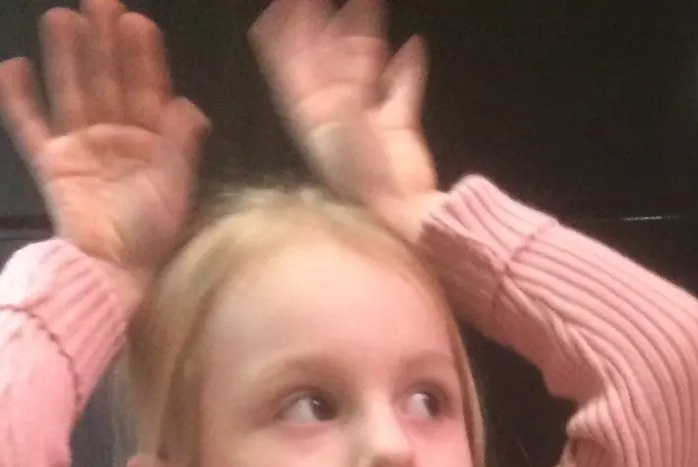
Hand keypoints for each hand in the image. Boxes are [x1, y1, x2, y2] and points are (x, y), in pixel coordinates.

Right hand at [0, 0, 208, 297]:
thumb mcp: (176, 186)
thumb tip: (189, 105)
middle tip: (99, 2)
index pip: (146, 90)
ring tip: (60, 18)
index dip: (142, 58)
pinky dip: (17, 99)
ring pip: (70, 92)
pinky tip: (11, 67)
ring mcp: (80, 150)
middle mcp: (113, 141)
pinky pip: (29, 126)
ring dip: (65, 56)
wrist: (111, 272)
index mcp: (149, 145)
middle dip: (103, 43)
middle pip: (106, 81)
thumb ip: (181, 142)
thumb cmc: (148, 234)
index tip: (138, 23)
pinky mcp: (51, 165)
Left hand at [249, 0, 440, 240]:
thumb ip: (344, 78)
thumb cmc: (361, 173)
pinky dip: (407, 70)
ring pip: (363, 70)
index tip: (285, 2)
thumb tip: (347, 38)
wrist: (400, 213)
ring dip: (364, 38)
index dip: (286, 32)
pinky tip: (412, 47)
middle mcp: (335, 114)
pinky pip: (401, 90)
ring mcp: (366, 120)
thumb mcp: (343, 119)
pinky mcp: (396, 128)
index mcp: (311, 114)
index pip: (292, 65)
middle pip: (326, 61)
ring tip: (368, 5)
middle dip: (325, 27)